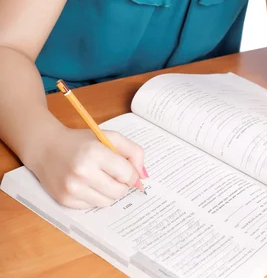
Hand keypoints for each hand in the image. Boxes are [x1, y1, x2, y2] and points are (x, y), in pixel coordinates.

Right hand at [30, 125, 145, 208]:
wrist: (46, 149)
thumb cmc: (81, 142)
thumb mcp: (109, 137)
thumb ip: (132, 151)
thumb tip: (144, 176)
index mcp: (94, 152)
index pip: (126, 174)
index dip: (131, 173)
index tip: (128, 170)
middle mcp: (82, 172)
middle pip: (119, 191)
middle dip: (122, 184)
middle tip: (115, 174)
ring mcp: (72, 189)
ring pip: (108, 201)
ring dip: (110, 191)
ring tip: (100, 177)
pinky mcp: (65, 200)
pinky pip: (92, 206)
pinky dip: (95, 196)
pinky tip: (87, 184)